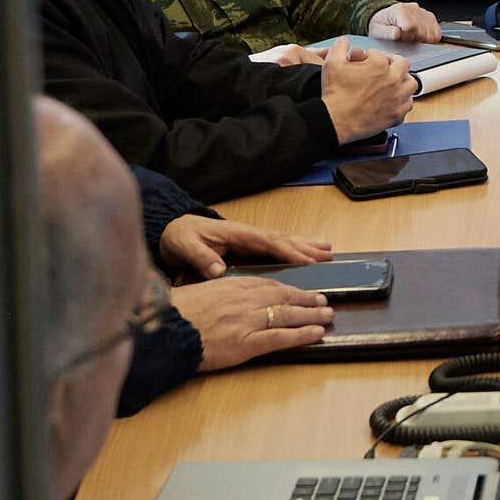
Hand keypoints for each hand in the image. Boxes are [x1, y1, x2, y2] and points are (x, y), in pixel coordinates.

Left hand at [158, 214, 336, 280]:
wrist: (171, 228)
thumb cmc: (179, 237)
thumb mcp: (184, 247)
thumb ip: (201, 258)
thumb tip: (219, 271)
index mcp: (237, 233)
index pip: (268, 242)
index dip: (288, 251)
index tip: (307, 260)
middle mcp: (247, 234)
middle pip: (282, 239)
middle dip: (305, 247)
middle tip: (328, 255)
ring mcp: (249, 238)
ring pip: (282, 242)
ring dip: (305, 245)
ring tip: (327, 250)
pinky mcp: (247, 245)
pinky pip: (275, 247)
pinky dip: (293, 249)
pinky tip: (305, 253)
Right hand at [172, 275, 331, 370]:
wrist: (166, 330)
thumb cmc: (178, 314)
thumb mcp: (202, 293)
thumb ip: (223, 293)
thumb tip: (236, 298)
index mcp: (234, 286)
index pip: (270, 285)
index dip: (291, 289)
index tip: (303, 291)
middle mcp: (245, 300)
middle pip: (284, 297)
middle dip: (306, 300)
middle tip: (324, 302)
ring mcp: (248, 321)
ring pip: (287, 315)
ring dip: (311, 315)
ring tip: (327, 316)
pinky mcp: (246, 343)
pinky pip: (280, 337)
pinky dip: (301, 335)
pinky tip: (316, 333)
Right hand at [316, 42, 415, 139]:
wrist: (335, 121)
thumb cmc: (335, 94)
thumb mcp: (332, 63)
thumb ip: (340, 46)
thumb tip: (344, 41)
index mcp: (379, 65)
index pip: (379, 54)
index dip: (370, 55)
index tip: (365, 61)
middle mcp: (392, 80)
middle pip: (403, 65)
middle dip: (394, 63)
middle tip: (385, 67)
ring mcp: (396, 98)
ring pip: (411, 85)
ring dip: (403, 81)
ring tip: (393, 82)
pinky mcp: (396, 115)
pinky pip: (407, 106)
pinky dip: (402, 102)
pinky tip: (393, 101)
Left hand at [366, 2, 439, 43]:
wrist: (384, 16)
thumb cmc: (381, 23)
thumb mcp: (377, 30)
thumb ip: (386, 32)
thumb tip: (397, 34)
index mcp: (400, 10)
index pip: (412, 27)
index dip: (407, 37)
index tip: (402, 39)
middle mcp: (413, 9)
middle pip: (423, 31)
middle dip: (415, 39)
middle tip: (406, 39)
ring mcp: (423, 12)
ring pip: (432, 33)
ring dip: (423, 39)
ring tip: (412, 37)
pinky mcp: (430, 17)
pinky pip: (437, 31)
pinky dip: (430, 37)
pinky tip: (419, 36)